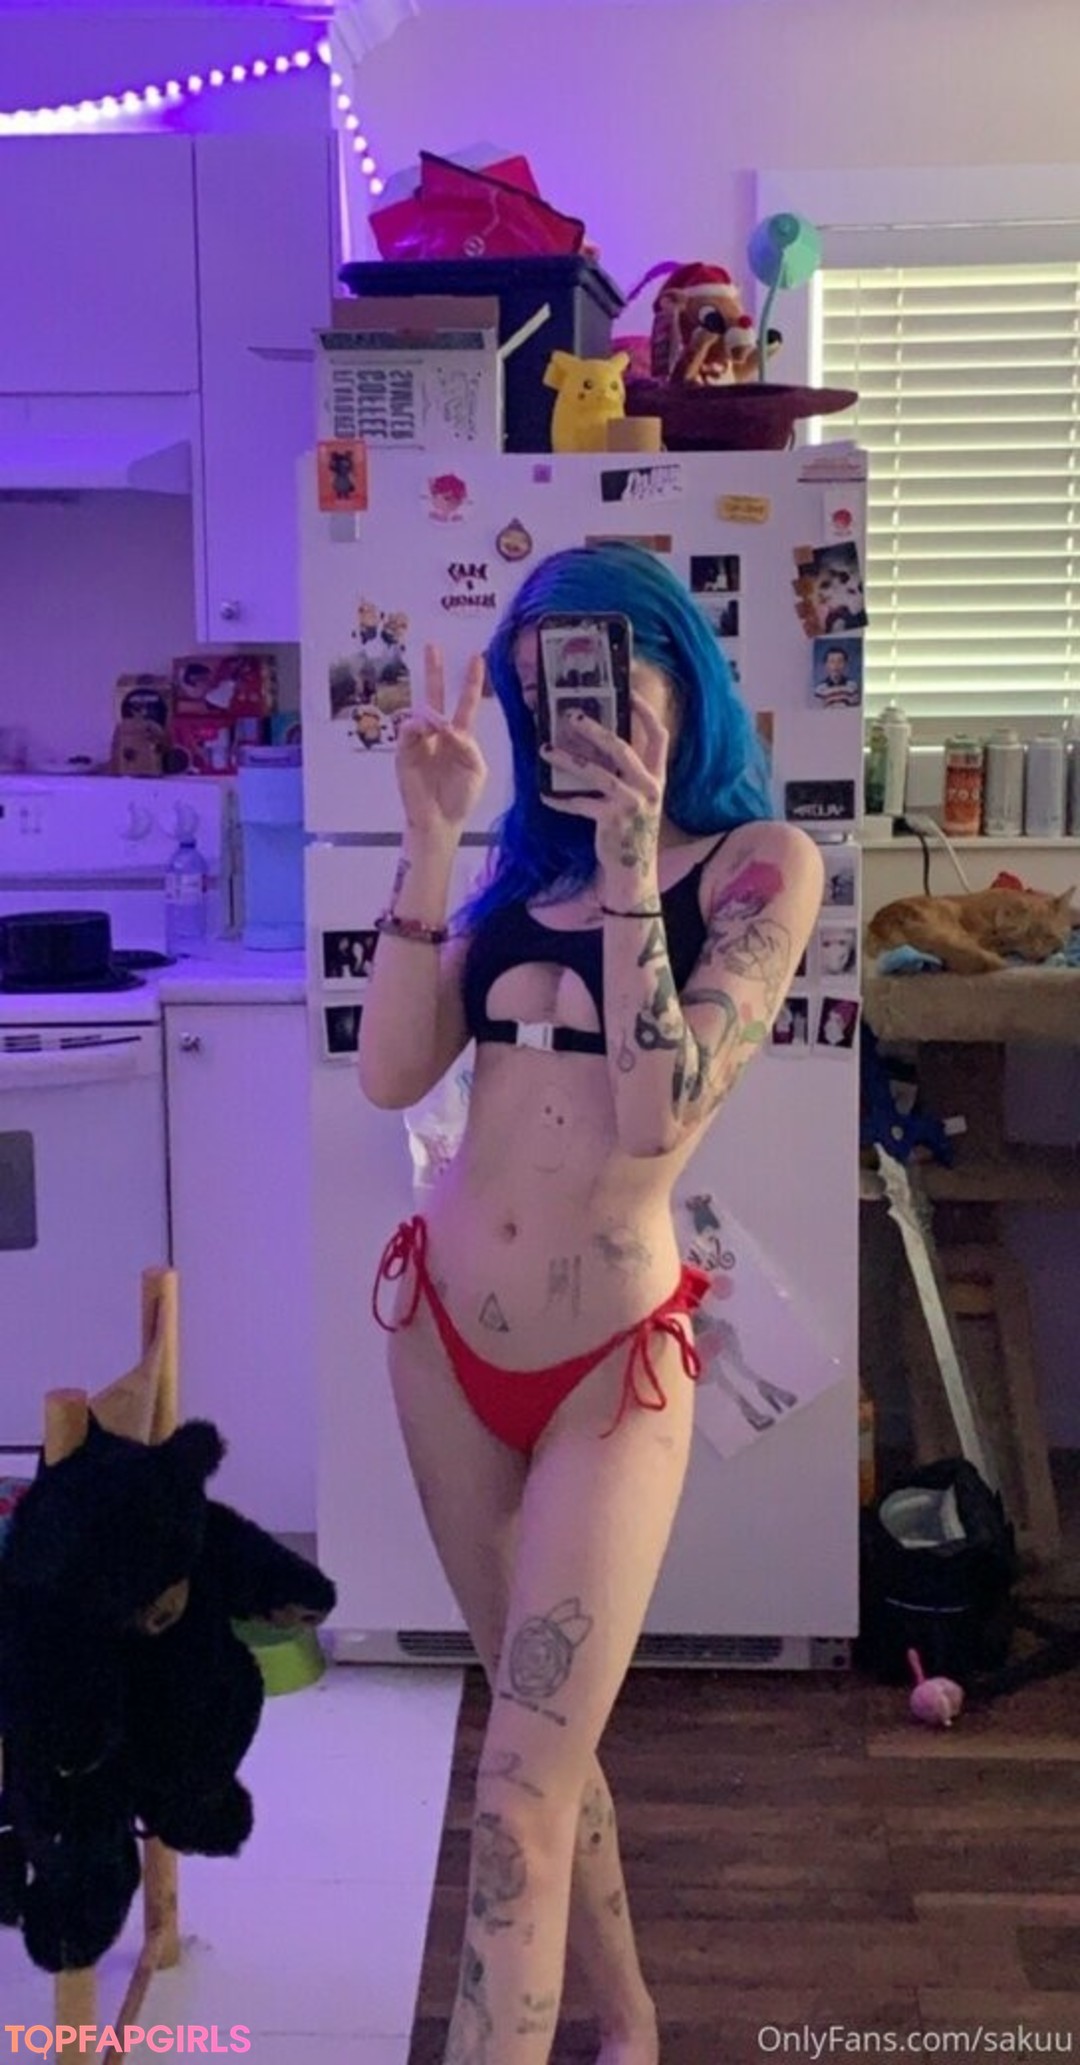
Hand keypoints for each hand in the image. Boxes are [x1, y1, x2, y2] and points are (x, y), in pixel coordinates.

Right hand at [394, 645, 487, 838]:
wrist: (440, 822)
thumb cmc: (461, 797)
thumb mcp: (476, 771)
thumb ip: (469, 747)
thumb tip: (450, 728)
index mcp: (460, 737)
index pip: (465, 704)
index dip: (471, 682)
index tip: (476, 658)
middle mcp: (439, 734)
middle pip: (435, 697)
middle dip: (434, 672)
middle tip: (433, 647)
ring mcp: (420, 742)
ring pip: (421, 715)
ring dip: (428, 714)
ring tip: (434, 726)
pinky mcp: (404, 754)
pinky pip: (407, 734)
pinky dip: (415, 729)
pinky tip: (421, 731)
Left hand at [539, 692, 669, 889]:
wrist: (634, 871)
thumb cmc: (630, 829)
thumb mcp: (637, 797)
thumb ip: (626, 773)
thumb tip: (597, 741)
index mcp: (657, 776)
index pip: (659, 736)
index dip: (645, 712)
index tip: (629, 692)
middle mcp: (649, 787)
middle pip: (621, 747)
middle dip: (595, 729)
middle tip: (570, 715)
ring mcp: (631, 804)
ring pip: (596, 772)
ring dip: (568, 759)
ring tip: (544, 749)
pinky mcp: (612, 820)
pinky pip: (580, 804)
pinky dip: (560, 799)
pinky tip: (544, 795)